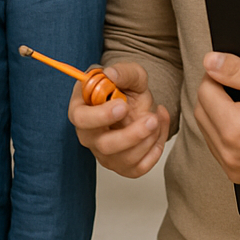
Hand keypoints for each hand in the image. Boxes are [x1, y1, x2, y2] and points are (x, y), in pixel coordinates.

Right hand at [67, 62, 169, 177]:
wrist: (137, 104)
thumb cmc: (126, 89)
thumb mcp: (129, 74)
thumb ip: (122, 72)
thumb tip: (111, 74)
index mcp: (81, 110)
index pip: (81, 119)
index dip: (101, 115)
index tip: (122, 105)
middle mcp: (89, 136)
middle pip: (104, 146)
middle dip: (131, 135)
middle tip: (150, 118)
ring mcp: (105, 154)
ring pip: (125, 159)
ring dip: (148, 139)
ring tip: (156, 117)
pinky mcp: (123, 167)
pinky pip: (140, 168)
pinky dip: (155, 149)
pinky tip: (158, 128)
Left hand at [194, 52, 239, 183]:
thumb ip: (236, 70)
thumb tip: (209, 62)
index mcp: (235, 130)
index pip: (204, 90)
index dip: (219, 77)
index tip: (239, 77)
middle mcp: (230, 154)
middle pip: (202, 111)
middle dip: (217, 95)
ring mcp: (234, 168)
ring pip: (207, 129)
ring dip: (219, 114)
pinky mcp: (239, 175)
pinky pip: (218, 147)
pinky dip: (226, 133)